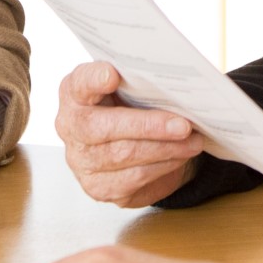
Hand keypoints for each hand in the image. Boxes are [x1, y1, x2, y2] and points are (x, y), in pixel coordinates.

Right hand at [56, 62, 204, 206]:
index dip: (94, 79)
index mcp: (74, 93)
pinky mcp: (98, 187)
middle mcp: (70, 126)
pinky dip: (164, 165)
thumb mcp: (130, 87)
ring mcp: (80, 160)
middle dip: (148, 126)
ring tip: (192, 141)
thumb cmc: (130, 106)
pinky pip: (135, 177)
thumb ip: (139, 80)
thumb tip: (175, 83)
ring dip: (165, 148)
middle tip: (183, 125)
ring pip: (124, 155)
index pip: (79, 83)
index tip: (113, 75)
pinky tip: (180, 156)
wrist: (130, 144)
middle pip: (102, 127)